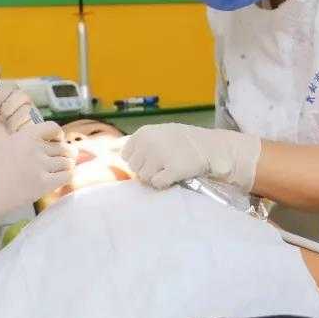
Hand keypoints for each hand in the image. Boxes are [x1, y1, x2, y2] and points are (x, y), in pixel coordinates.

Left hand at [0, 64, 38, 138]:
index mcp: (10, 103)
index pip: (9, 88)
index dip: (1, 99)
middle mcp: (23, 108)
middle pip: (20, 94)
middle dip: (8, 108)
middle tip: (3, 122)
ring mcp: (33, 117)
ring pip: (27, 103)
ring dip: (15, 117)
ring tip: (10, 131)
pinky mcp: (42, 127)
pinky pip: (35, 114)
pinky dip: (24, 124)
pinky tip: (19, 134)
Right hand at [0, 120, 72, 226]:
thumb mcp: (2, 143)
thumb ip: (22, 140)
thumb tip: (41, 142)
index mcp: (26, 136)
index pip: (53, 127)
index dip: (58, 134)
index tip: (57, 141)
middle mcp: (36, 148)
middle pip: (62, 147)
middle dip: (65, 153)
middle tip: (62, 159)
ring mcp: (41, 166)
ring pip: (67, 161)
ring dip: (66, 165)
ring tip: (61, 169)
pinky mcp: (44, 184)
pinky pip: (67, 175)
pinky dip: (67, 176)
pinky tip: (60, 178)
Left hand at [121, 123, 260, 191]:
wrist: (211, 147)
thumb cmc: (182, 142)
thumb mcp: (158, 134)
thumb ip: (138, 143)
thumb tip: (107, 154)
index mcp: (144, 133)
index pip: (126, 156)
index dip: (139, 161)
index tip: (152, 160)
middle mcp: (150, 142)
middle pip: (134, 169)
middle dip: (147, 170)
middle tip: (163, 165)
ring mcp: (161, 155)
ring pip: (144, 178)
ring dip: (155, 177)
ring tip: (169, 169)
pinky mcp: (173, 169)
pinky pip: (157, 184)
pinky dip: (164, 183)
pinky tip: (174, 175)